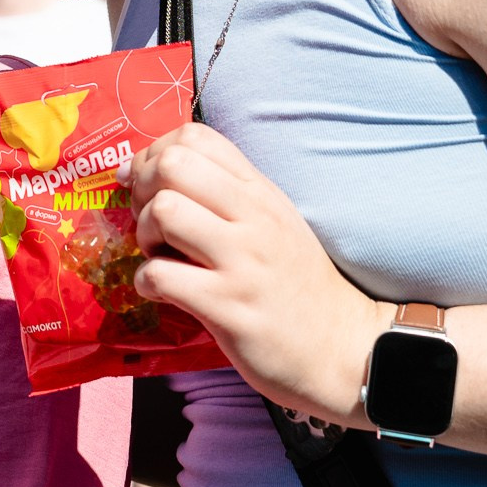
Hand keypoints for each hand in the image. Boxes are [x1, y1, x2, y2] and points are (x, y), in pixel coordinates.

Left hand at [129, 123, 385, 423]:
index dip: (156, 154)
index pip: (197, 136)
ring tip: (160, 256)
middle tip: (151, 223)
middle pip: (173, 165)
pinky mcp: (228, 307)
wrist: (344, 349)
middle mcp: (254, 218)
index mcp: (261, 192)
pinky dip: (147, 281)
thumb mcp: (274, 222)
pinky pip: (161, 274)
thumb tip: (157, 170)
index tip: (150, 186)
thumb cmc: (297, 285)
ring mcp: (242, 262)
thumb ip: (227, 193)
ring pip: (165, 212)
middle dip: (143, 191)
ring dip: (144, 235)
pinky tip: (162, 290)